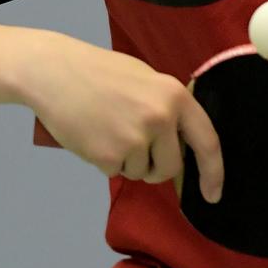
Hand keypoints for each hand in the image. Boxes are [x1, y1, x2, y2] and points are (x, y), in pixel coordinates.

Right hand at [16, 34, 222, 201]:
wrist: (54, 72)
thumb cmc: (99, 73)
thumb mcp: (146, 80)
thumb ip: (168, 109)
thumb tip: (179, 144)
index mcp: (174, 96)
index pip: (208, 141)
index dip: (213, 173)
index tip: (213, 194)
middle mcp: (160, 117)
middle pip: (171, 167)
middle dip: (155, 166)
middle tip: (133, 145)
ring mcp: (135, 138)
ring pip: (142, 172)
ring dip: (127, 162)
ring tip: (107, 130)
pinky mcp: (109, 155)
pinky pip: (116, 172)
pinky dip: (105, 161)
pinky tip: (93, 136)